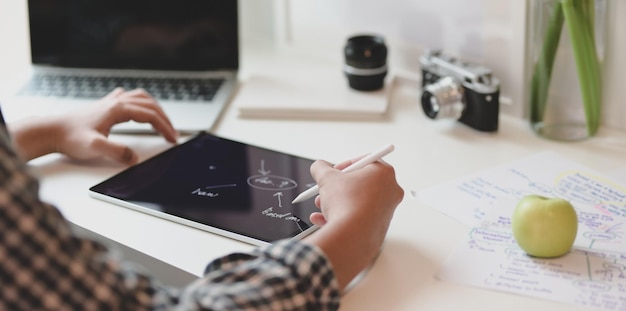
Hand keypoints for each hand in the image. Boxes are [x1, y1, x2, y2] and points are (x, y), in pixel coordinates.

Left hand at [9, 88, 177, 163]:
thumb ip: (116, 152)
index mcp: (118, 109)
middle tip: (172, 134)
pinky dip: (141, 102)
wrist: (51, 131)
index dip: (165, 127)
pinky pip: (129, 97)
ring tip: (162, 122)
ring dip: (156, 109)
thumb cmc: (70, 137)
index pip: (150, 115)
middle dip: (165, 119)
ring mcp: (110, 102)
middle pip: (150, 105)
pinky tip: (138, 108)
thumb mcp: (94, 147)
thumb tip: (134, 158)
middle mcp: (116, 102)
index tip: (172, 140)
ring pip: (142, 98)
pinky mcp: (105, 106)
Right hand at [304, 156, 403, 288]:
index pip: (365, 161)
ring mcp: (387, 211)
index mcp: (384, 173)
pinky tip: (324, 219)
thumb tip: (319, 167)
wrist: (352, 236)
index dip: (346, 165)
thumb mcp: (327, 178)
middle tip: (327, 188)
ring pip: (358, 201)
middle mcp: (390, 191)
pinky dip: (342, 217)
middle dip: (339, 186)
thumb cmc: (347, 205)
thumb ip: (321, 167)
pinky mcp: (379, 227)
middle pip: (361, 183)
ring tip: (322, 205)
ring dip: (337, 202)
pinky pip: (358, 217)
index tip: (334, 171)